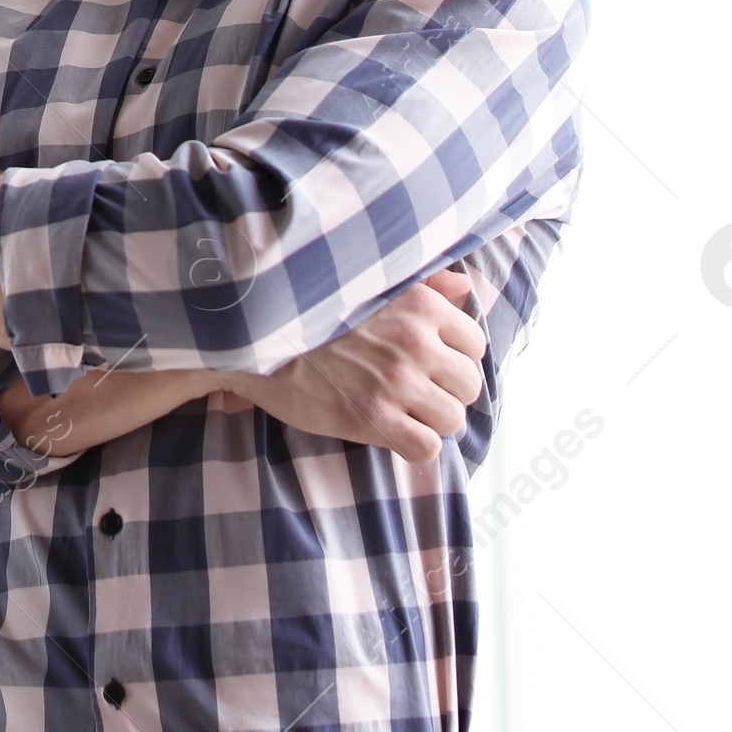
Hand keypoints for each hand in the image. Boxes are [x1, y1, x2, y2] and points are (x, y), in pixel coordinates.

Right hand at [217, 269, 484, 464]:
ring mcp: (395, 382)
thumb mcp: (371, 283)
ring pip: (452, 419)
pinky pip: (426, 448)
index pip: (475, 343)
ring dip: (431, 421)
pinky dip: (414, 446)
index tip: (431, 365)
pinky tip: (391, 433)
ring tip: (403, 413)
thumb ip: (423, 285)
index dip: (455, 358)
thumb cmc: (312, 309)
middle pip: (469, 385)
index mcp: (419, 306)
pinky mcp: (373, 418)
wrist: (256, 334)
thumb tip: (461, 288)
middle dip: (447, 392)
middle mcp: (415, 342)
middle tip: (417, 393)